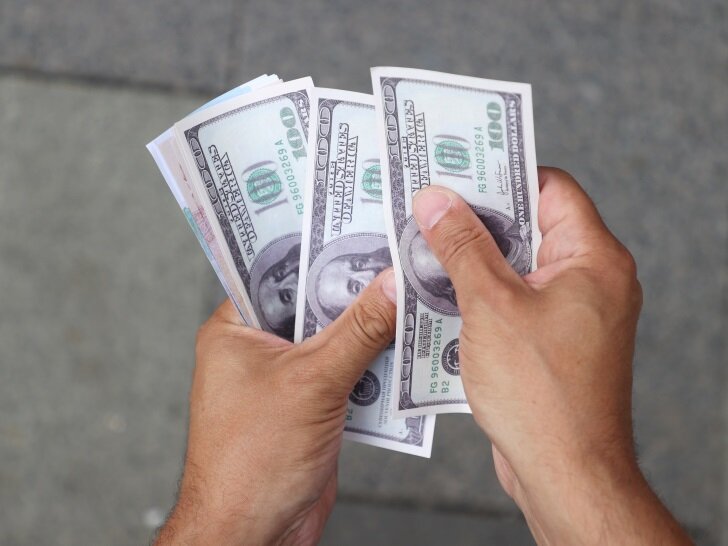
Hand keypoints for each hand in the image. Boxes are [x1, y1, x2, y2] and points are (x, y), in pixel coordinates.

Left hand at [155, 271, 396, 545]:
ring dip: (371, 326)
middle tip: (399, 256)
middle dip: (355, 288)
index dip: (319, 247)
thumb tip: (393, 284)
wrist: (253, 534)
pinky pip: (348, 370)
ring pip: (335, 337)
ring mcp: (287, 376)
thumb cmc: (253, 461)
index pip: (279, 270)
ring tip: (412, 294)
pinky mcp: (312, 403)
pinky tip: (408, 347)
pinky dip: (375, 362)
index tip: (360, 223)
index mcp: (236, 328)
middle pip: (313, 303)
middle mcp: (258, 347)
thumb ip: (358, 331)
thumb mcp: (312, 383)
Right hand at [412, 168, 690, 544]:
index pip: (549, 189)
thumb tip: (437, 200)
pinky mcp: (553, 342)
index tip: (456, 167)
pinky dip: (480, 295)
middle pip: (530, 227)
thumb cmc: (541, 392)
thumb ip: (463, 247)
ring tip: (423, 248)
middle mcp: (591, 281)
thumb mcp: (491, 305)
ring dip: (472, 260)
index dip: (502, 174)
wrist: (565, 472)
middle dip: (476, 219)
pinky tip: (438, 296)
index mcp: (593, 259)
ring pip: (517, 267)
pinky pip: (514, 302)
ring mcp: (573, 313)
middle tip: (427, 207)